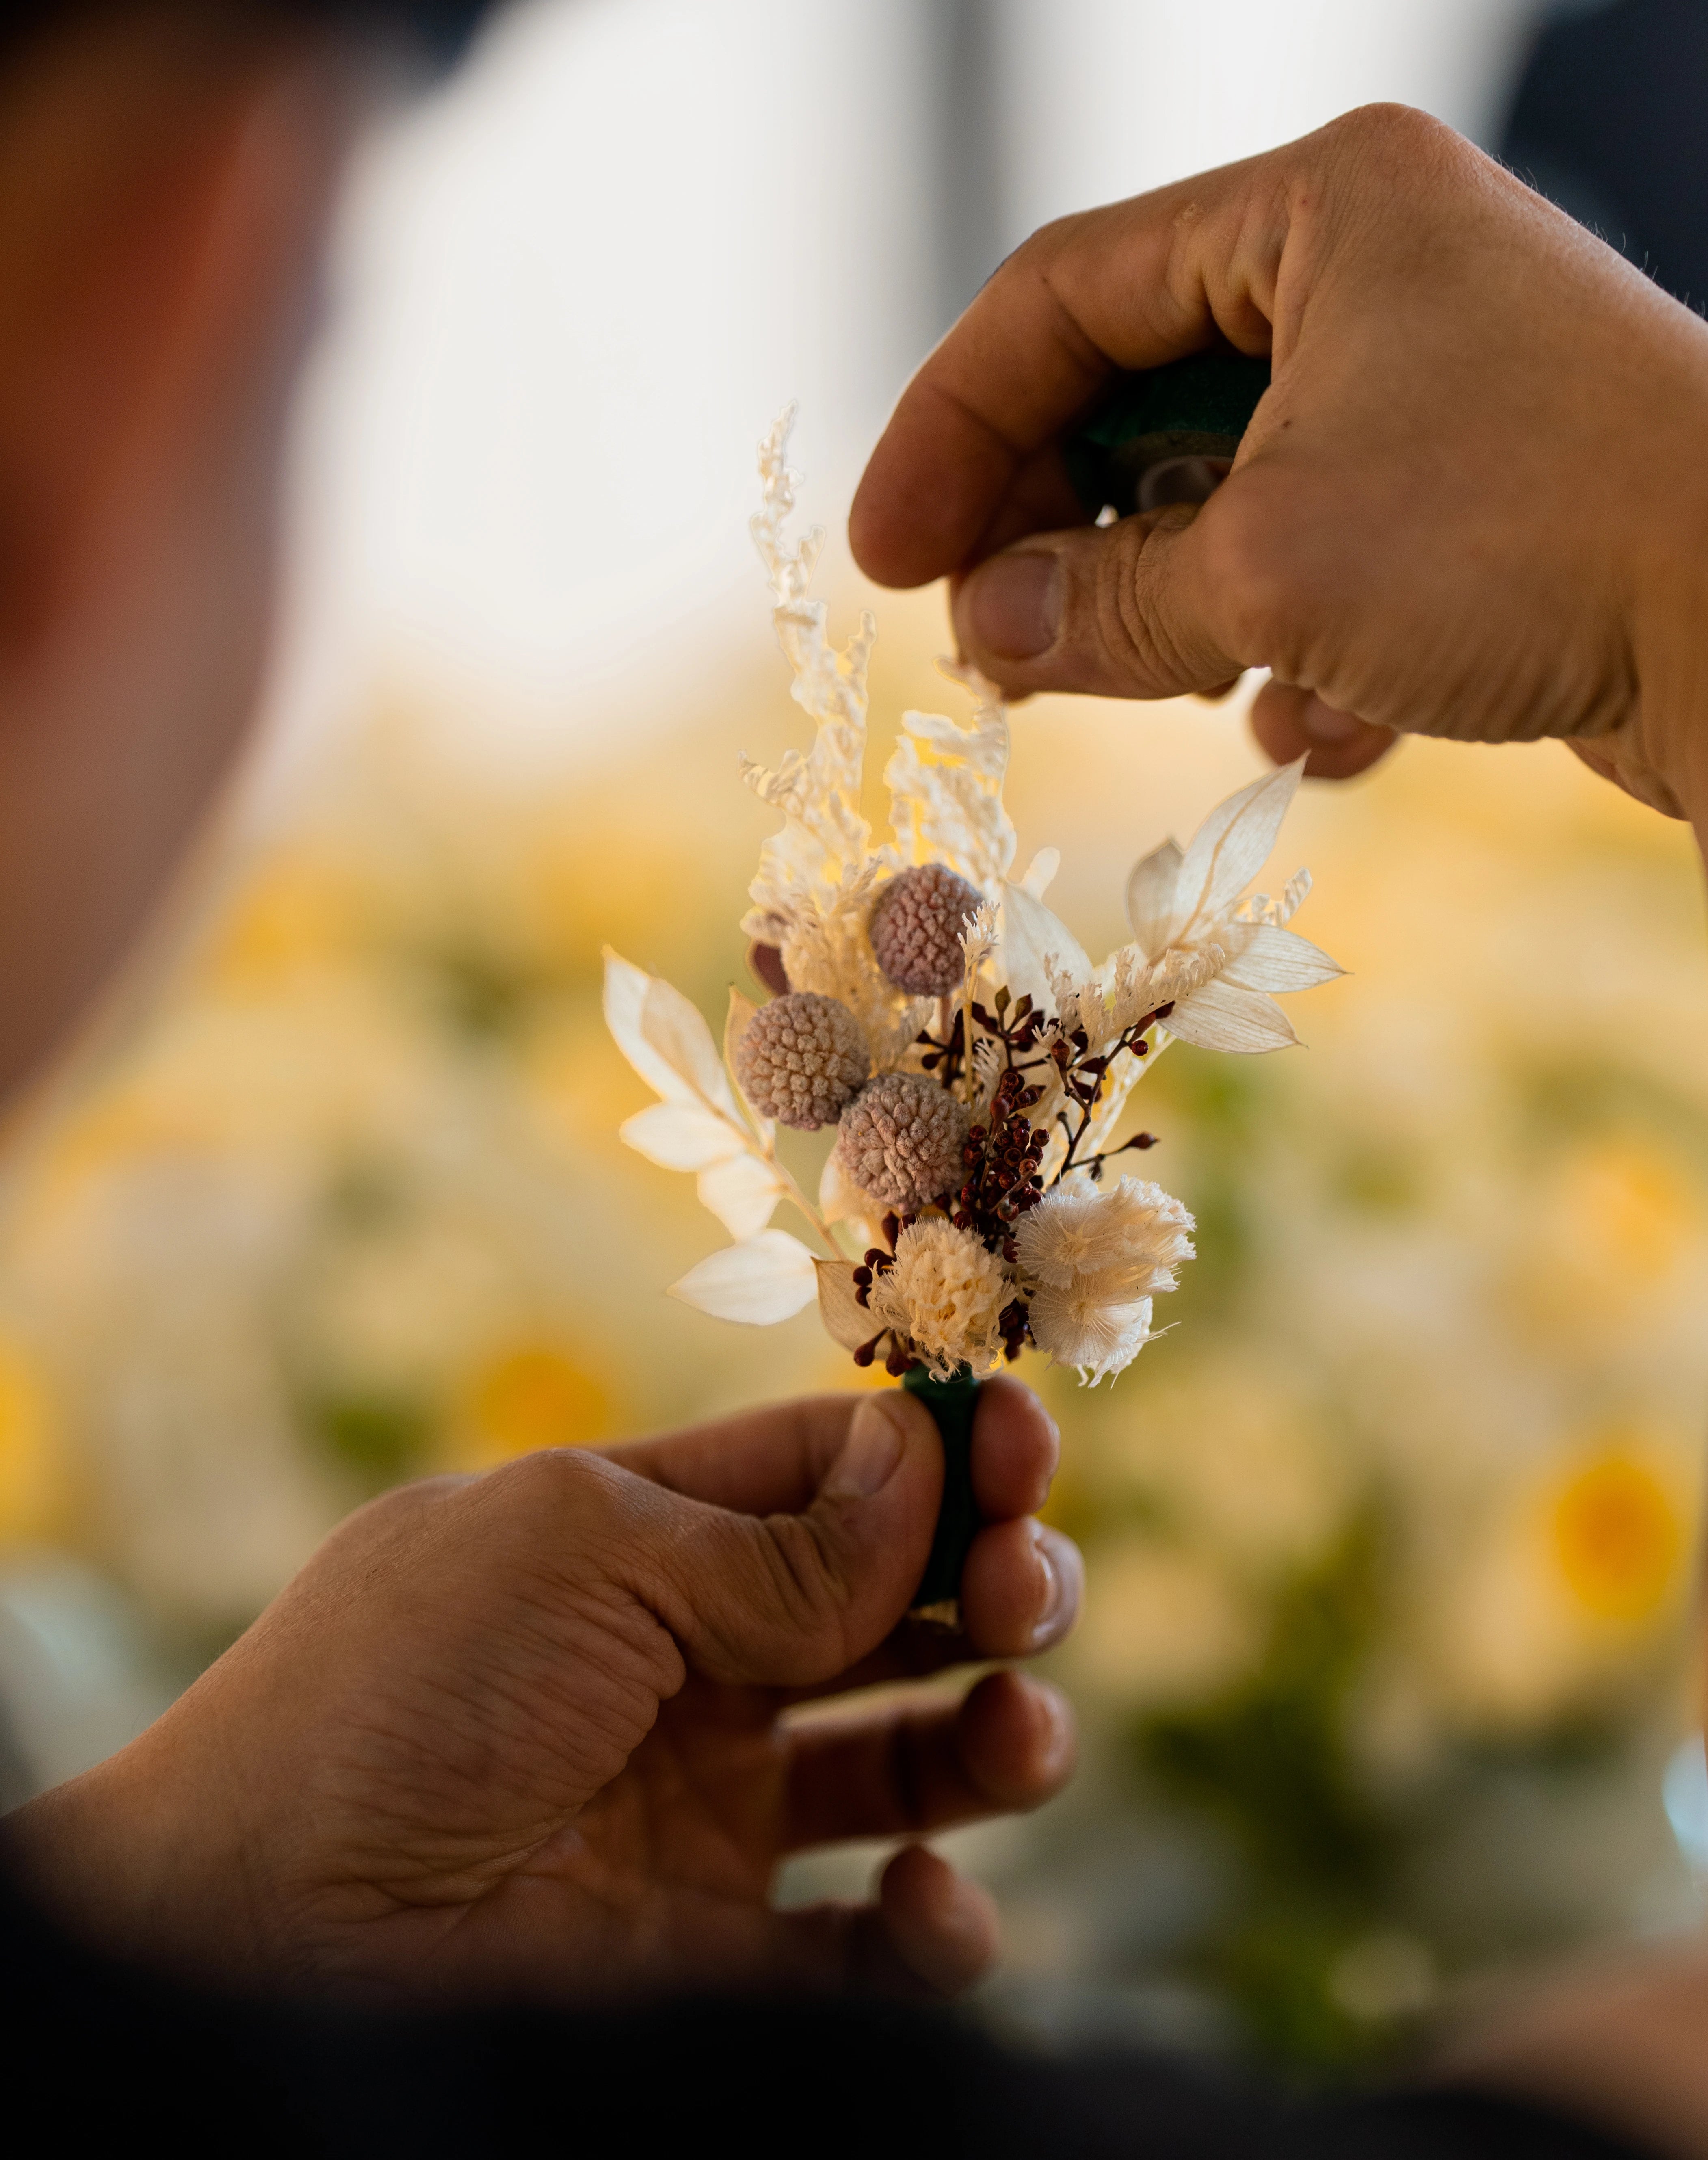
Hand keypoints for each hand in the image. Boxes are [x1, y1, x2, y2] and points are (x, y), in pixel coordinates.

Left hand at [3, 1380, 1078, 2005]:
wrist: (267, 1932)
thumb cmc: (397, 1700)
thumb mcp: (576, 1555)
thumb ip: (766, 1536)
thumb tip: (920, 1461)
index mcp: (643, 1543)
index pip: (827, 1474)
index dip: (935, 1451)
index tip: (1025, 1442)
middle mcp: (689, 1667)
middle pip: (896, 1606)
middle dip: (992, 1578)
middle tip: (1024, 1590)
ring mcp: (712, 1813)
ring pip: (918, 1761)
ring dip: (1005, 1734)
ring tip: (1020, 1733)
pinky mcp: (724, 1958)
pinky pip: (879, 1946)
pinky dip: (938, 1927)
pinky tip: (921, 1904)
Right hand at [850, 104, 1707, 838]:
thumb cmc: (1533, 540)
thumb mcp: (1269, 571)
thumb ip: (1101, 599)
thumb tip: (984, 630)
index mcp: (1318, 211)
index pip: (1061, 298)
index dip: (950, 432)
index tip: (884, 565)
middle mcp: (1376, 273)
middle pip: (1137, 393)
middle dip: (1063, 537)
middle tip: (999, 654)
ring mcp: (1433, 381)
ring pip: (1224, 491)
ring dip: (1176, 610)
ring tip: (1180, 690)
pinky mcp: (1478, 494)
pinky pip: (1323, 558)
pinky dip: (1296, 651)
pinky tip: (1327, 725)